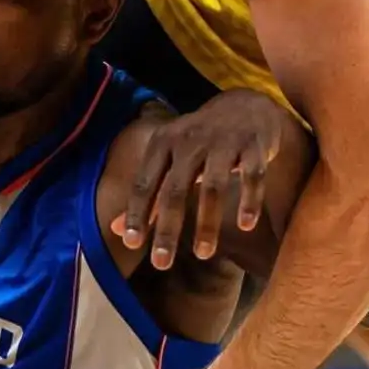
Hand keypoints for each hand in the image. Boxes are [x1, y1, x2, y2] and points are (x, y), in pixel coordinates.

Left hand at [117, 92, 285, 268]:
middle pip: (175, 190)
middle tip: (161, 263)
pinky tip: (246, 226)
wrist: (246, 105)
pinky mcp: (254, 145)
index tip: (132, 245)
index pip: (144, 183)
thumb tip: (114, 230)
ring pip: (213, 187)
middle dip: (168, 229)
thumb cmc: (199, 141)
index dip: (136, 214)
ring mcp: (223, 141)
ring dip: (208, 223)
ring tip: (203, 254)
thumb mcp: (168, 159)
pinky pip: (252, 176)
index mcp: (162, 143)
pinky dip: (249, 201)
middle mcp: (189, 140)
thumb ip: (146, 194)